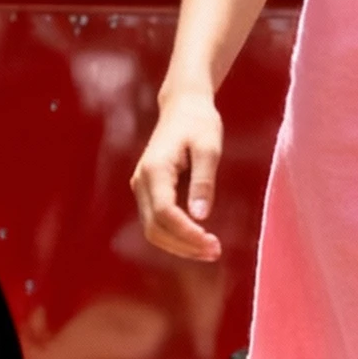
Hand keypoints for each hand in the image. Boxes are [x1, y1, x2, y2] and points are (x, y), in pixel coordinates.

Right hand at [132, 89, 223, 261]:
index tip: (212, 243)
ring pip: (153, 230)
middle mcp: (142, 181)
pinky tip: (198, 239)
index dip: (186, 234)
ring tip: (210, 250)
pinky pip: (156, 222)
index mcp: (155, 170)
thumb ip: (203, 181)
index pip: (164, 213)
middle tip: (215, 252)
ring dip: (179, 245)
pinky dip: (175, 236)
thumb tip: (201, 216)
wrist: (183, 106)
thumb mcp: (209, 147)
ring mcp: (141, 188)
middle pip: (154, 228)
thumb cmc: (199, 122)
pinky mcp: (148, 191)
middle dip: (184, 245)